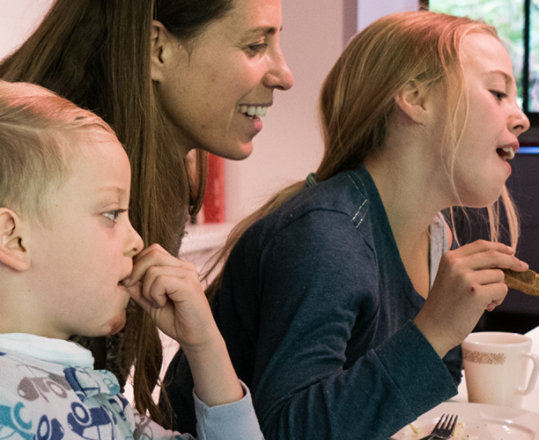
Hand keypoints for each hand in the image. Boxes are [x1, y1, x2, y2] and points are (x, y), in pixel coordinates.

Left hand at [124, 243, 242, 405]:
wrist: (195, 338)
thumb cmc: (175, 320)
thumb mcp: (150, 301)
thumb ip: (139, 288)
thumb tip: (123, 277)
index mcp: (177, 267)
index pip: (153, 251)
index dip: (138, 265)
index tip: (133, 285)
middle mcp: (184, 266)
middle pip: (153, 253)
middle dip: (137, 272)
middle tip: (139, 293)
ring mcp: (188, 274)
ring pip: (153, 268)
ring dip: (147, 289)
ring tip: (157, 302)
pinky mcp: (188, 284)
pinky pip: (160, 280)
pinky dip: (154, 294)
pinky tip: (162, 304)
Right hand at [414, 240, 527, 356]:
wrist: (433, 327)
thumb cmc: (443, 306)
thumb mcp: (449, 277)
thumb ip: (469, 266)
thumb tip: (501, 262)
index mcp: (449, 258)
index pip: (480, 245)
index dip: (498, 247)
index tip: (511, 251)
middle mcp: (457, 264)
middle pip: (494, 256)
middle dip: (512, 262)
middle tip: (523, 267)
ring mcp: (466, 278)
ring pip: (499, 276)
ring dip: (498, 289)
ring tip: (485, 301)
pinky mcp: (476, 293)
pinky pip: (501, 290)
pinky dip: (499, 300)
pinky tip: (486, 307)